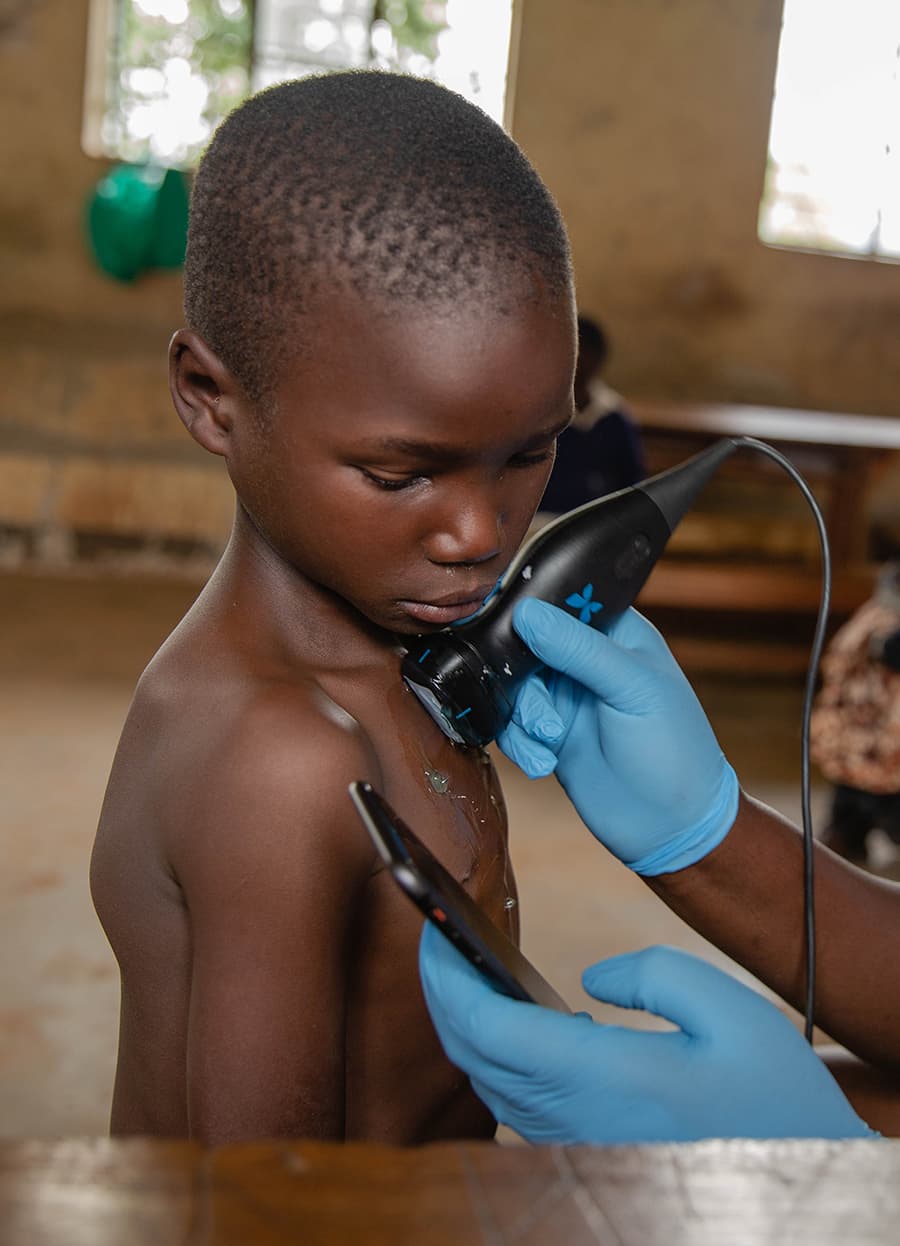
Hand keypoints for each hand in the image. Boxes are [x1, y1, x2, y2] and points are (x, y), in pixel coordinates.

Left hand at [419, 925, 876, 1144]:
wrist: (795, 1185)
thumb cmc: (771, 1100)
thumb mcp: (729, 1012)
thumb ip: (652, 974)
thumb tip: (590, 978)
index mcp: (597, 1077)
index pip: (485, 1026)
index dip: (445, 975)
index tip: (432, 928)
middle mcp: (570, 1116)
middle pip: (471, 1051)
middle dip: (443, 990)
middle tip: (440, 935)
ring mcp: (572, 1139)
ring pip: (486, 1078)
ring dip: (464, 1020)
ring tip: (468, 964)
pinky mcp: (582, 1148)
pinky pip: (514, 1097)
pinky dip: (494, 1049)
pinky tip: (518, 1015)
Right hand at [497, 598, 738, 873]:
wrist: (670, 828)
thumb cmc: (672, 749)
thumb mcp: (633, 690)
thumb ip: (580, 649)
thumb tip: (527, 613)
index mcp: (615, 633)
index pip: (564, 600)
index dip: (532, 609)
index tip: (508, 625)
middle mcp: (585, 659)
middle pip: (526, 645)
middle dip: (522, 679)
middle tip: (542, 713)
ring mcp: (565, 697)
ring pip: (513, 687)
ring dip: (522, 716)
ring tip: (548, 741)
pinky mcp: (548, 733)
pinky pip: (511, 724)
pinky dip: (519, 743)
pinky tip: (543, 763)